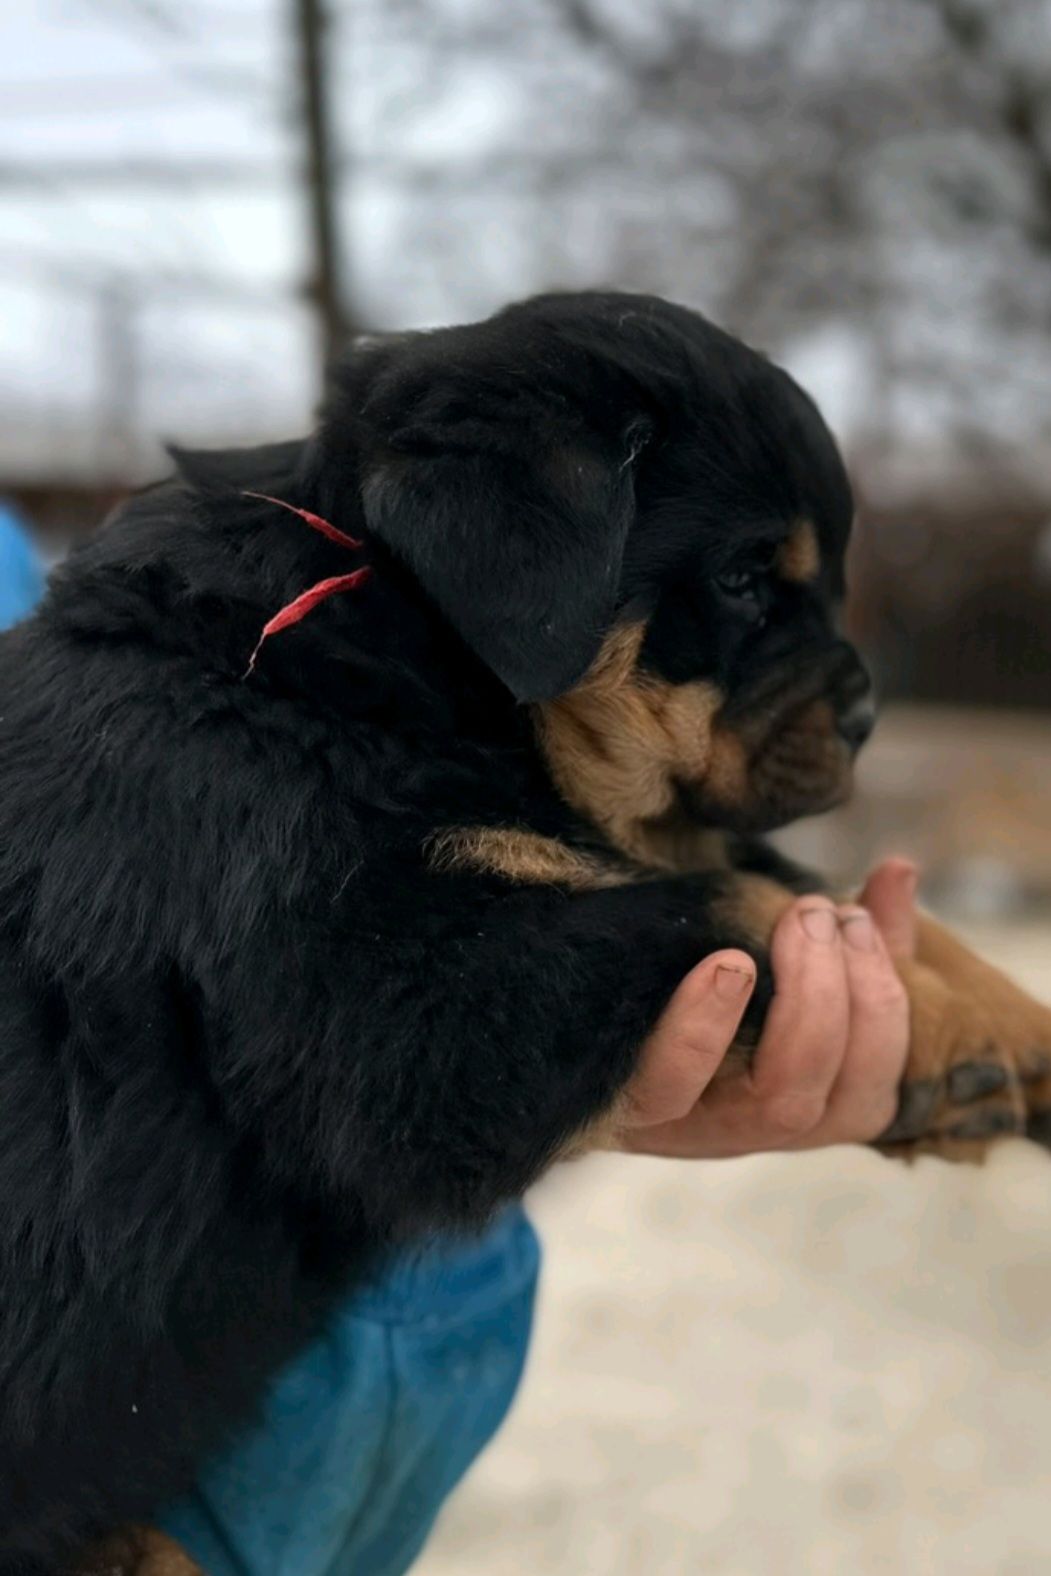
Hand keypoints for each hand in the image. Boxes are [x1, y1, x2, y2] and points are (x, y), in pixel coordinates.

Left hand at [614, 858, 916, 1157]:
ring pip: (781, 1104)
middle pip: (842, 1103)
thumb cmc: (679, 997)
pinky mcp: (628, 1109)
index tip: (859, 921)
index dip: (887, 1008)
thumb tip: (899, 871)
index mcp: (794, 1103)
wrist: (560, 1033)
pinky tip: (726, 967)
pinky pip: (670, 1086)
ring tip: (797, 924)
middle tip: (822, 914)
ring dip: (809, 1006)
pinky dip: (704, 1028)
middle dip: (855, 997)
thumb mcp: (767, 967)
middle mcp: (752, 1130)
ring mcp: (691, 1127)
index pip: (875, 1094)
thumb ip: (843, 934)